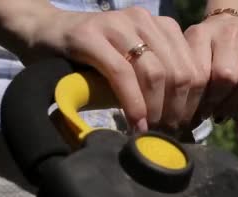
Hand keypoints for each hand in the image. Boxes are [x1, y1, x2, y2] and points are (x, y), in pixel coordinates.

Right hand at [27, 6, 206, 131]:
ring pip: (156, 73)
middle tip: (168, 134)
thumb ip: (159, 82)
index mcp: (162, 27)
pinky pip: (123, 75)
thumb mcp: (135, 67)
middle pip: (180, 73)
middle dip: (177, 110)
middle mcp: (144, 21)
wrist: (43, 34)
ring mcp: (117, 25)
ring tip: (151, 132)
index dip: (195, 103)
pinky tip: (135, 123)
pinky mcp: (90, 36)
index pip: (195, 68)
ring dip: (157, 110)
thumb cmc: (92, 59)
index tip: (185, 127)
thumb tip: (183, 121)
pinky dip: (133, 104)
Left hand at [184, 11, 237, 136]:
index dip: (196, 98)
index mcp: (202, 34)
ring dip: (236, 105)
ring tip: (224, 116)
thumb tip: (182, 118)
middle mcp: (229, 36)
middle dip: (216, 102)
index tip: (191, 113)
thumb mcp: (192, 51)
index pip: (199, 71)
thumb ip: (189, 76)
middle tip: (208, 114)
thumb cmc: (209, 46)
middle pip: (226, 75)